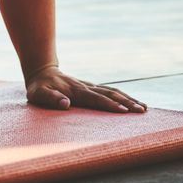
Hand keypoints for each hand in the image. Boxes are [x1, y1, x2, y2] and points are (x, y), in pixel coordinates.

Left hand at [25, 66, 146, 112]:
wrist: (42, 71)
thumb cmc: (39, 87)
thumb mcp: (38, 94)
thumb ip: (51, 99)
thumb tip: (66, 104)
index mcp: (75, 91)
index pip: (95, 99)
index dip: (109, 105)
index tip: (124, 111)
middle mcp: (86, 87)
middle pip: (109, 94)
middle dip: (126, 103)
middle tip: (142, 111)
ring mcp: (90, 86)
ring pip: (113, 91)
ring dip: (129, 99)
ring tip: (144, 108)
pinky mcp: (92, 87)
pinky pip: (111, 91)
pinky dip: (124, 96)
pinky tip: (134, 102)